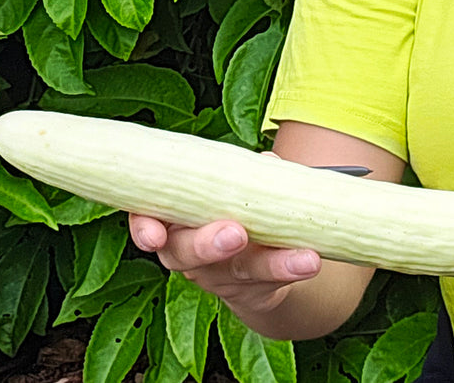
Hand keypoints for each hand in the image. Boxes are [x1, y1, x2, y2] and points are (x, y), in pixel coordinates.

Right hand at [129, 164, 321, 316]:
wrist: (258, 255)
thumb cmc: (233, 203)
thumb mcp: (232, 184)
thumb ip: (244, 172)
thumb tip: (267, 163)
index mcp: (173, 216)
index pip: (146, 219)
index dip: (144, 228)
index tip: (153, 236)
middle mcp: (187, 250)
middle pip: (186, 253)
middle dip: (208, 244)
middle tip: (235, 234)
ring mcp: (218, 275)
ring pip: (241, 270)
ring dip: (272, 262)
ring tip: (302, 257)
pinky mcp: (250, 290)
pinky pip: (269, 281)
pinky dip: (291, 267)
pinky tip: (309, 259)